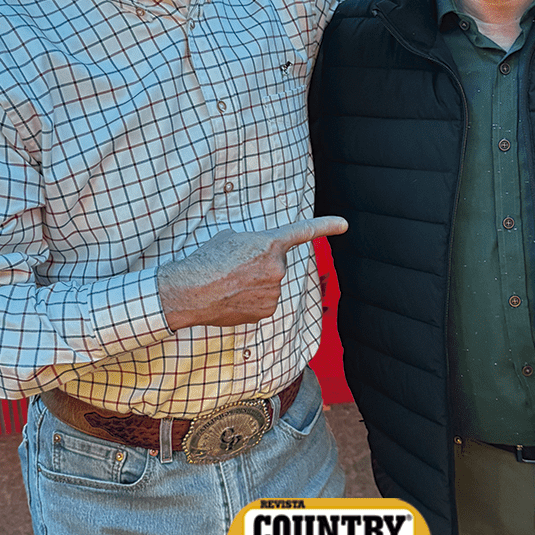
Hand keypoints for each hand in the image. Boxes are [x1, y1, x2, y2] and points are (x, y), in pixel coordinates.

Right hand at [159, 216, 347, 330]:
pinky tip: (233, 297)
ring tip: (230, 282)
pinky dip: (251, 299)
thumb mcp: (231, 238)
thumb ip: (255, 244)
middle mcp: (278, 268)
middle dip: (261, 263)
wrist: (189, 291)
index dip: (326, 225)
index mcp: (270, 243)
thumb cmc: (206, 260)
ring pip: (270, 284)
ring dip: (255, 282)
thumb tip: (261, 256)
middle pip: (277, 262)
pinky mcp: (267, 311)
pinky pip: (264, 301)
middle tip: (235, 266)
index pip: (304, 231)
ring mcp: (274, 292)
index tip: (344, 224)